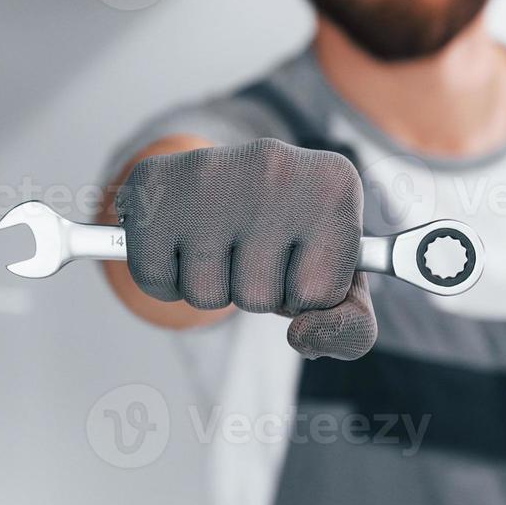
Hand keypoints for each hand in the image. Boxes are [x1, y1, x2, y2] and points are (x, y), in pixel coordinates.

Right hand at [114, 138, 376, 360]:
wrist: (228, 178)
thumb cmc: (290, 234)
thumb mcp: (337, 277)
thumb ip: (350, 326)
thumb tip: (303, 338)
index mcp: (334, 184)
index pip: (321, 295)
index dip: (306, 290)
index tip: (301, 251)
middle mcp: (276, 166)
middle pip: (259, 298)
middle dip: (254, 289)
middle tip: (252, 247)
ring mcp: (211, 172)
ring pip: (206, 296)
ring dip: (210, 285)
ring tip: (220, 241)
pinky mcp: (155, 183)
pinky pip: (155, 280)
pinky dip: (164, 278)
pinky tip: (182, 240)